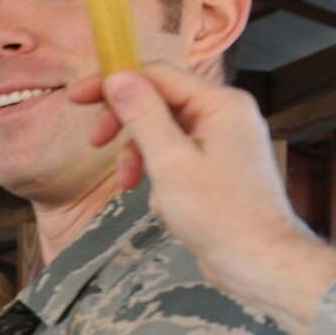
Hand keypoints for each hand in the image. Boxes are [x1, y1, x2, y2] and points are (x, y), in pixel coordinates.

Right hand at [70, 63, 335, 334]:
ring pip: (165, 128)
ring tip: (127, 183)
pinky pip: (177, 150)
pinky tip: (156, 194)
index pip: (158, 75)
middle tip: (96, 144)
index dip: (115, 83)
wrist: (258, 258)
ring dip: (138, 151)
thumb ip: (144, 116)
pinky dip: (157, 167)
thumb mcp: (170, 163)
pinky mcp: (219, 162)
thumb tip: (119, 78)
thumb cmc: (220, 215)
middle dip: (125, 122)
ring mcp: (224, 138)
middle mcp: (226, 113)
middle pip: (160, 100)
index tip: (78, 98)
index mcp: (221, 104)